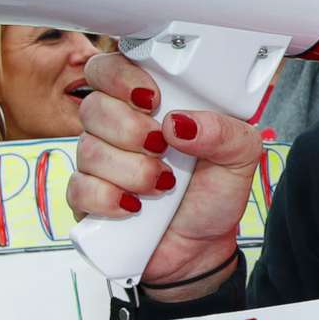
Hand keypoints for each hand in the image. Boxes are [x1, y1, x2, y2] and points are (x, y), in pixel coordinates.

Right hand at [72, 50, 264, 297]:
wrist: (202, 250)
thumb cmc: (215, 195)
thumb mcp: (240, 157)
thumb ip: (224, 130)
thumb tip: (179, 122)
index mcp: (149, 105)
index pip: (110, 69)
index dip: (121, 77)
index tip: (151, 99)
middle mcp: (117, 128)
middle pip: (94, 106)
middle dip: (130, 130)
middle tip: (162, 149)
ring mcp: (98, 164)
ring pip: (88, 149)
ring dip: (130, 170)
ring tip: (163, 185)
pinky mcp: (87, 199)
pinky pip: (79, 189)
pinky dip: (108, 199)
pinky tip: (134, 208)